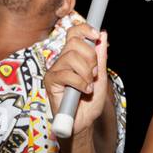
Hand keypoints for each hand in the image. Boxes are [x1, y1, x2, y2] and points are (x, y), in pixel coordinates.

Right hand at [44, 20, 108, 139]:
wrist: (83, 123)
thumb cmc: (89, 103)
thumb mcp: (100, 78)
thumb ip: (100, 57)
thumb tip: (102, 35)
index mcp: (73, 57)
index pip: (73, 33)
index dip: (84, 29)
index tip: (95, 35)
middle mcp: (62, 61)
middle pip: (74, 43)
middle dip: (90, 57)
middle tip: (94, 74)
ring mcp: (55, 70)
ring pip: (71, 57)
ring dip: (85, 72)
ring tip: (88, 86)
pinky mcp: (50, 81)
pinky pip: (66, 74)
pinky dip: (80, 82)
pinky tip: (84, 91)